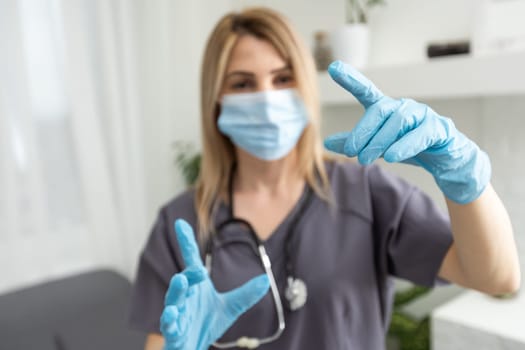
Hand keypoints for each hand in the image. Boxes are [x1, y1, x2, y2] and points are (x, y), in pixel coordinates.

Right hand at [161, 219, 269, 349]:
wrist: (193, 347)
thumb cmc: (205, 324)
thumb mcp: (230, 307)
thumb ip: (245, 294)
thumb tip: (265, 281)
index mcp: (196, 286)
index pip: (191, 260)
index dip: (186, 242)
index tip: (181, 223)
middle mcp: (184, 296)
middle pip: (185, 280)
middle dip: (190, 274)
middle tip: (199, 270)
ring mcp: (176, 313)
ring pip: (173, 299)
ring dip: (176, 291)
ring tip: (180, 281)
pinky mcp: (173, 331)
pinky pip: (169, 324)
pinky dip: (170, 318)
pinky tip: (173, 314)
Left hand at [323, 60, 490, 203]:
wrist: (448, 161)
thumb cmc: (411, 148)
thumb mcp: (379, 147)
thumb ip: (356, 143)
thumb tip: (327, 142)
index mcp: (387, 110)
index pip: (367, 91)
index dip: (351, 79)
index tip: (333, 67)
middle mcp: (404, 107)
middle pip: (379, 111)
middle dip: (363, 131)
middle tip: (351, 152)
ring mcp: (423, 115)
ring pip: (398, 122)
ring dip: (379, 142)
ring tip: (366, 159)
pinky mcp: (439, 129)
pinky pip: (420, 134)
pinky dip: (404, 146)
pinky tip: (391, 157)